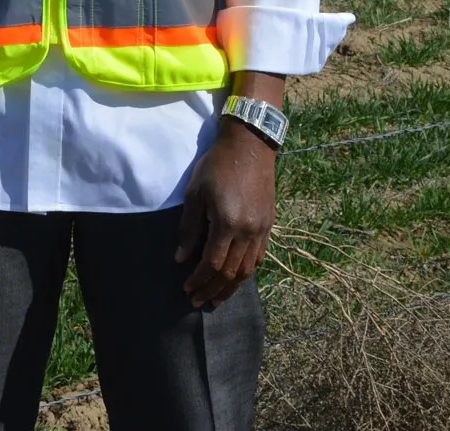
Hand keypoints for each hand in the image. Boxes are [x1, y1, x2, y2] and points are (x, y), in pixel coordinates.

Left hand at [174, 118, 275, 308]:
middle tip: (198, 302)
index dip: (199, 279)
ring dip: (231, 288)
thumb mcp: (195, 194)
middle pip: (231, 273)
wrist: (250, 146)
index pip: (212, 263)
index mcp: (227, 223)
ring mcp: (261, 231)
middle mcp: (248, 232)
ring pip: (247, 270)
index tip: (187, 289)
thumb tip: (181, 259)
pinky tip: (235, 279)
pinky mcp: (268, 226)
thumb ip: (189, 229)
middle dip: (213, 290)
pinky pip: (258, 258)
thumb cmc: (216, 166)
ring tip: (216, 299)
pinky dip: (246, 273)